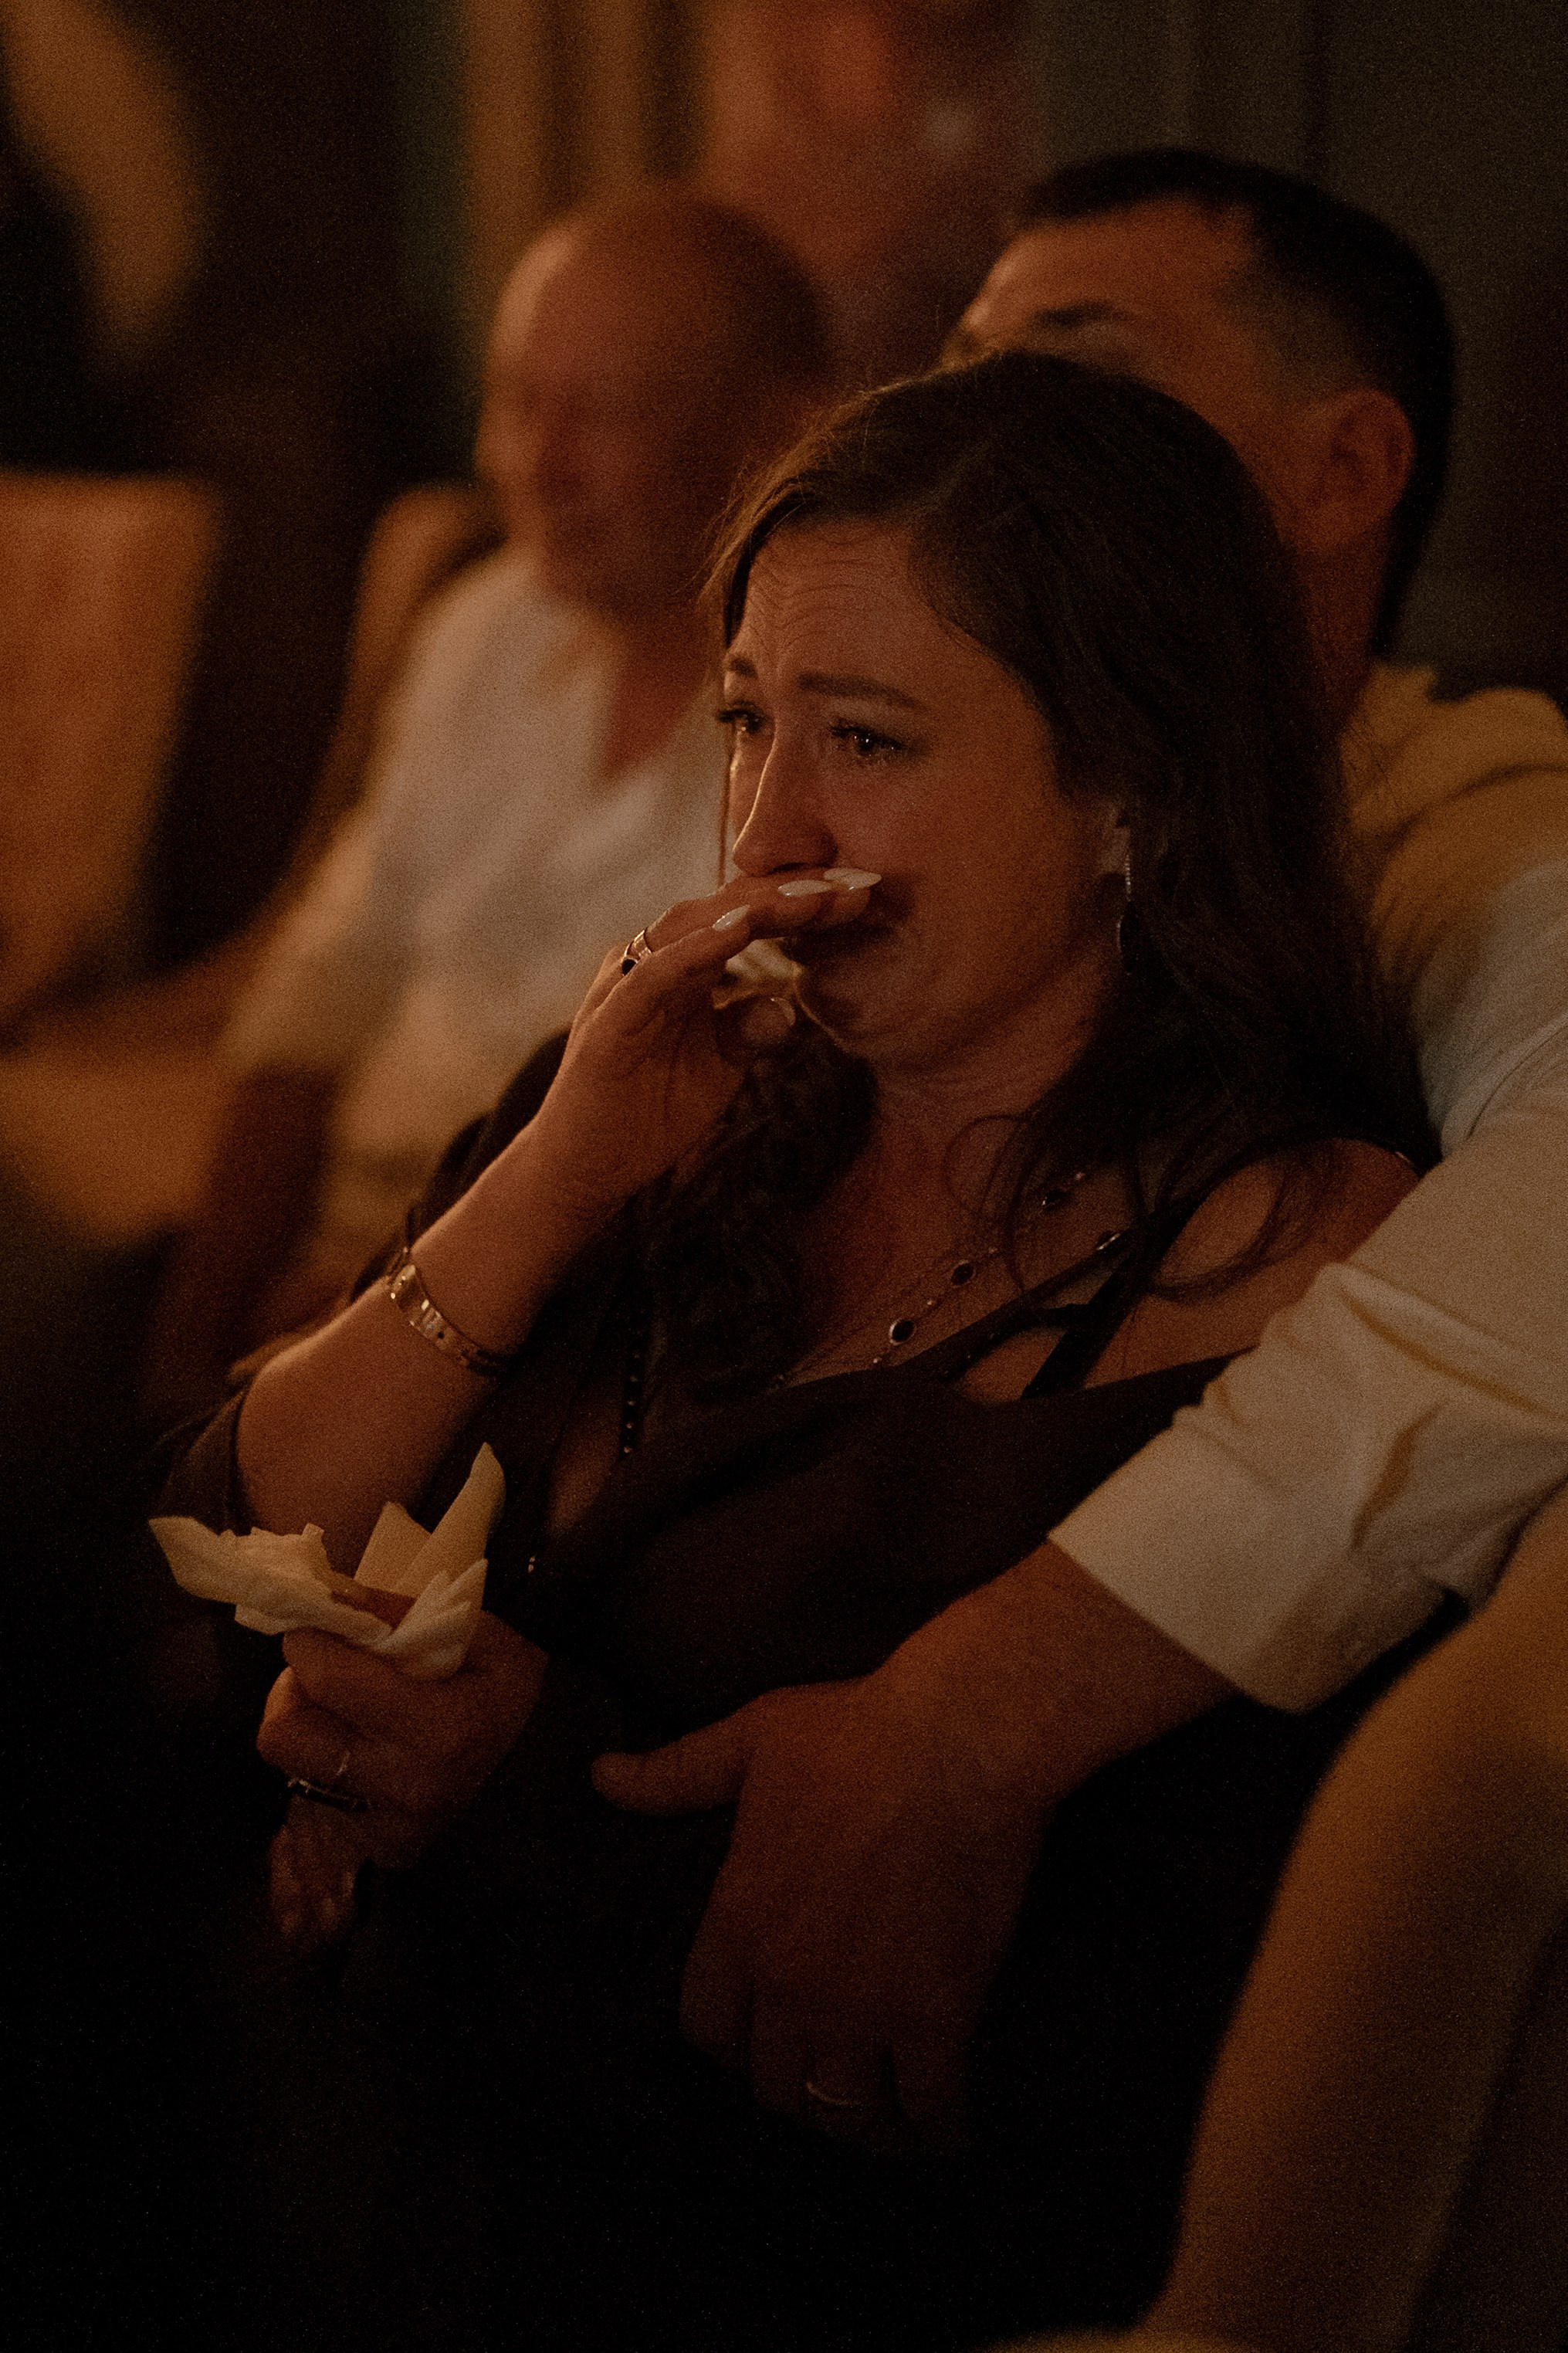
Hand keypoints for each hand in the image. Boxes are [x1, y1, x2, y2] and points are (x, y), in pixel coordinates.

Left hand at [258, 1607, 545, 1945]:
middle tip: (326, 1670)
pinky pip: (311, 1798)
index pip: (325, 1677)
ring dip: (306, 1726)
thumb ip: (402, 1612)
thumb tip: (332, 1594)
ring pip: (289, 1767)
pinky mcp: (370, 1849)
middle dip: (293, 1690)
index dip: (308, 1639)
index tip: (318, 1622)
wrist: (550, 1777)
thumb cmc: (515, 1696)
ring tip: (346, 1709)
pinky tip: (365, 1749)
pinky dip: (325, 1765)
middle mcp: (400, 1788)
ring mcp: (381, 1829)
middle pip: (283, 1733)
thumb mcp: (483, 1636)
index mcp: (436, 1731)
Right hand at [524, 870, 876, 1224]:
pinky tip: (741, 929)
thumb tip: (788, 1005)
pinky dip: (698, 949)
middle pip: (726, 908)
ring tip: (810, 896)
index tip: (863, 895)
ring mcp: (627, 983)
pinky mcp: (611, 1018)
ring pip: (692, 926)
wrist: (586, 1168)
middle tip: (857, 883)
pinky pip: (656, 973)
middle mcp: (652, 962)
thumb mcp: (719, 1068)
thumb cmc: (648, 1113)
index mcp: (681, 968)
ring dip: (755, 907)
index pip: (747, 918)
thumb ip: (749, 1030)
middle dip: (793, 893)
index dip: (804, 904)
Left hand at [592, 1666, 1048, 2152]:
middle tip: (823, 2080)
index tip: (753, 2040)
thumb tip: (601, 1776)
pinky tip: (943, 2132)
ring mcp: (863, 2006)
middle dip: (793, 2088)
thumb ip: (676, 1774)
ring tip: (881, 2121)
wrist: (959, 1739)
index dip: (729, 2042)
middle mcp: (789, 1982)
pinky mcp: (936, 2014)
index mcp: (737, 1923)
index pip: (705, 2028)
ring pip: (842, 2110)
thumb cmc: (854, 1731)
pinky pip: (928, 2106)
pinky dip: (935, 2130)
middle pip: (772, 2084)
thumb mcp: (750, 1740)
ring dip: (858, 2123)